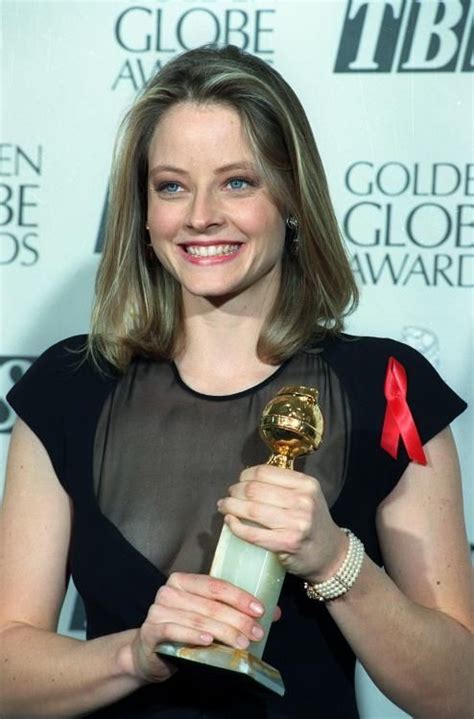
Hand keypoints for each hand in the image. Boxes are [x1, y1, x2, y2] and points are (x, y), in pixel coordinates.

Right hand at [127, 572, 271, 682]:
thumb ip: (235, 612)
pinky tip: (210, 641)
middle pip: (210, 604)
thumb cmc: (183, 632)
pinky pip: (175, 630)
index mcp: (184, 580)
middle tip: (256, 632)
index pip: (217, 585)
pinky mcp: (151, 630)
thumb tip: (273, 612)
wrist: (147, 653)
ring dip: (223, 631)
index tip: (260, 610)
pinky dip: (194, 635)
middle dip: (237, 619)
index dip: (240, 597)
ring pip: (198, 619)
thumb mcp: (209, 618)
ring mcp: (158, 609)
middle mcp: (170, 590)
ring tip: (242, 643)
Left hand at [217, 464, 347, 582]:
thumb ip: (284, 485)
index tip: (239, 482)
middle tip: (228, 497)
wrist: (331, 555)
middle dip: (234, 492)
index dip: (245, 476)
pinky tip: (230, 522)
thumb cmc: (312, 524)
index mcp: (306, 484)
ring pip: (251, 509)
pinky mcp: (287, 543)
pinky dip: (235, 526)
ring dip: (230, 507)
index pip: (265, 472)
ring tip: (224, 508)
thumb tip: (246, 480)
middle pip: (254, 489)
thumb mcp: (307, 496)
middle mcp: (303, 500)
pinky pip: (252, 533)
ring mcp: (296, 523)